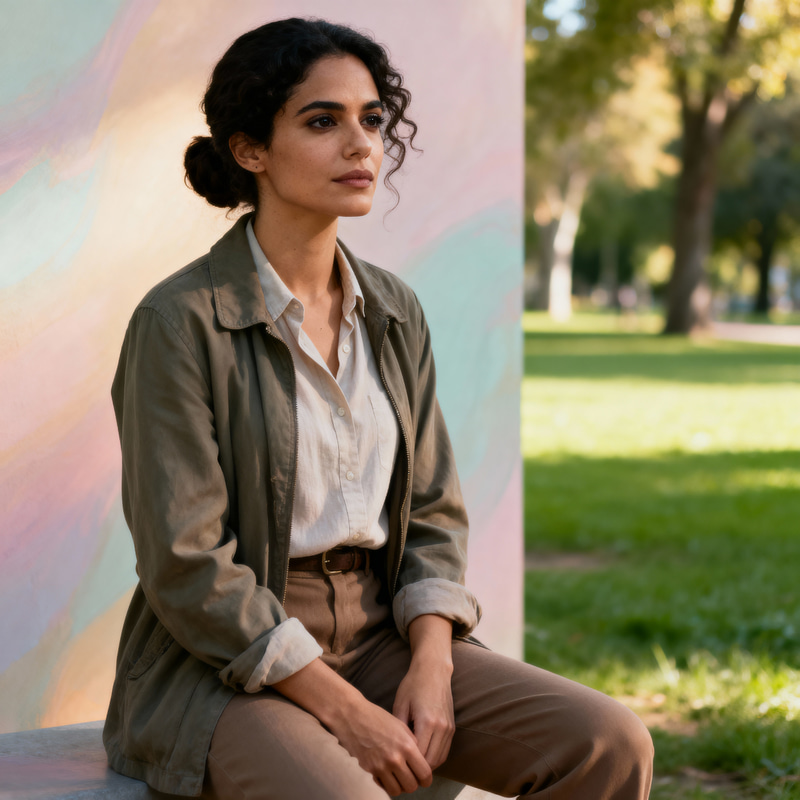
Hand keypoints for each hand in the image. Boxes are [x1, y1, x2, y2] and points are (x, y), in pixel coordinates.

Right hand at [330, 693, 432, 795]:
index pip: (424, 773)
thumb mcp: (400, 725)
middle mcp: (395, 759)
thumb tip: (420, 758)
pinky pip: (382, 786)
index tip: (424, 778)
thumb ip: (412, 742)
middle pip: (412, 786)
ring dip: (399, 786)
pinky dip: (386, 784)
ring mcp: (381, 766)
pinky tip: (386, 774)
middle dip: (413, 783)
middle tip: (410, 776)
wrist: (352, 716)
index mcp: (406, 746)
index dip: (426, 779)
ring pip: (397, 790)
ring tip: (398, 777)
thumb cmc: (377, 717)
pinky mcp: (368, 770)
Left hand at [393, 614, 455, 768]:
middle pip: (431, 762)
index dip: (407, 765)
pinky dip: (435, 757)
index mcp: (427, 722)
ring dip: (427, 766)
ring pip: (440, 759)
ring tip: (410, 766)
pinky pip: (445, 750)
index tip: (395, 767)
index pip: (419, 756)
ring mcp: (449, 727)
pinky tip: (422, 756)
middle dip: (417, 770)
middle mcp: (442, 727)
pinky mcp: (452, 726)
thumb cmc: (413, 685)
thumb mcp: (400, 704)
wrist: (433, 669)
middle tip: (402, 771)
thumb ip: (398, 729)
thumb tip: (393, 750)